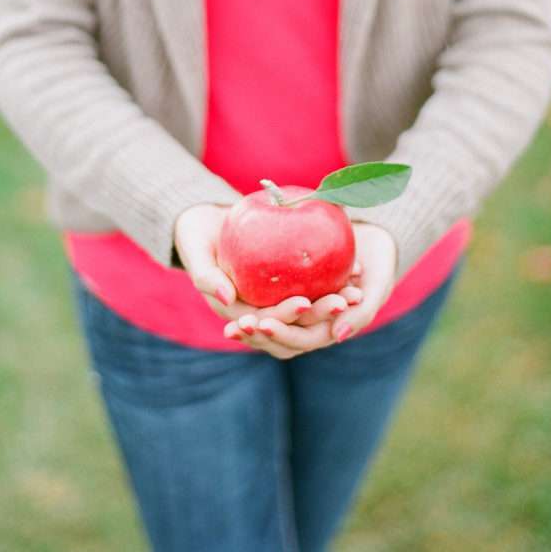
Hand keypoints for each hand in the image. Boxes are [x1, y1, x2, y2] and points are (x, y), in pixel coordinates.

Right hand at [173, 203, 363, 358]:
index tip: (304, 301)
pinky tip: (355, 271)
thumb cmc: (196, 236)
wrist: (205, 224)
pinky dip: (333, 285)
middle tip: (343, 301)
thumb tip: (227, 297)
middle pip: (294, 327)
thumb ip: (206, 275)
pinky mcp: (288, 289)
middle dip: (319, 318)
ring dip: (333, 308)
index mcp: (236, 314)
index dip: (284, 317)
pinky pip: (315, 291)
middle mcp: (259, 316)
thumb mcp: (195, 251)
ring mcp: (275, 304)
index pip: (264, 324)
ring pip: (309, 316)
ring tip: (355, 293)